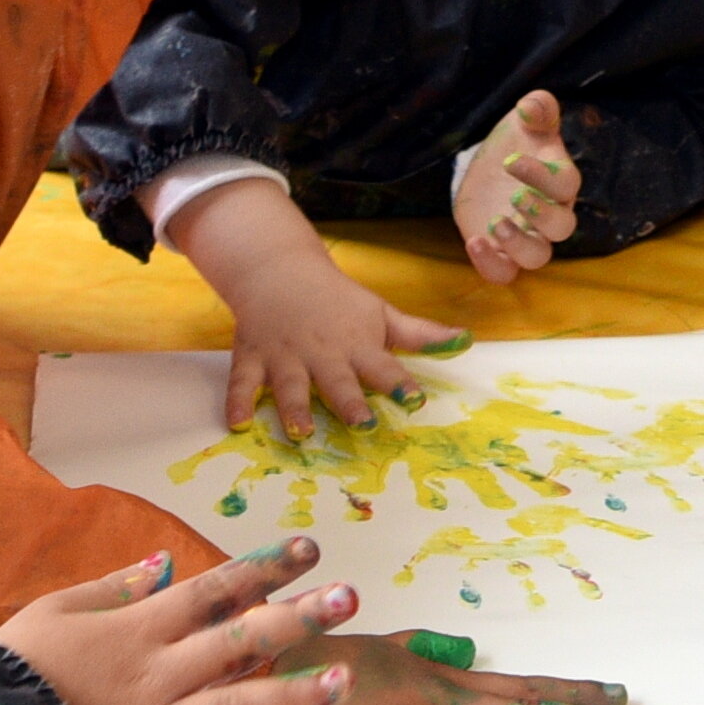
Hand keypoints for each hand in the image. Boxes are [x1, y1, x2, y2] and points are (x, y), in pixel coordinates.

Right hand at [0, 542, 364, 704]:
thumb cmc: (5, 672)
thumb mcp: (52, 612)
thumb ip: (111, 588)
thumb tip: (164, 563)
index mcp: (137, 633)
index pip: (213, 590)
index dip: (263, 567)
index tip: (310, 549)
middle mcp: (158, 678)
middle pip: (239, 640)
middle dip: (298, 616)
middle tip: (351, 596)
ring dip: (292, 696)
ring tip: (342, 681)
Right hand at [173, 181, 466, 439]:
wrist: (279, 271)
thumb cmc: (337, 301)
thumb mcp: (380, 313)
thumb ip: (420, 334)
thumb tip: (466, 342)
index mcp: (356, 345)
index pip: (382, 366)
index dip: (398, 383)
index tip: (415, 399)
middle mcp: (322, 354)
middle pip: (337, 381)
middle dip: (349, 402)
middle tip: (362, 425)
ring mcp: (285, 356)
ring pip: (290, 385)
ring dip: (295, 408)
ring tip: (301, 433)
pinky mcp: (252, 358)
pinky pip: (242, 382)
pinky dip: (238, 402)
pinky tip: (237, 424)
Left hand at [455, 90, 580, 282]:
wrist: (491, 170)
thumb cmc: (517, 144)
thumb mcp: (526, 121)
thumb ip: (537, 109)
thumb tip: (530, 107)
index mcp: (560, 182)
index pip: (565, 184)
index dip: (543, 176)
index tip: (511, 161)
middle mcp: (550, 214)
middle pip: (562, 228)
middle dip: (541, 215)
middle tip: (515, 196)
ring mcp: (527, 237)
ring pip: (537, 257)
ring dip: (519, 244)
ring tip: (496, 223)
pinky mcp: (501, 252)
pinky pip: (504, 273)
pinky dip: (490, 265)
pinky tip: (474, 242)